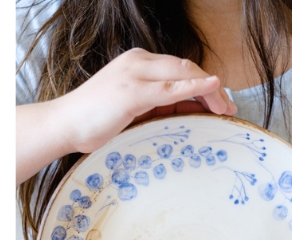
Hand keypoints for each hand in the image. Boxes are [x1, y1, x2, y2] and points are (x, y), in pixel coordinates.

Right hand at [52, 47, 236, 153]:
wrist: (62, 125)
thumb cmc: (92, 121)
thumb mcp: (130, 109)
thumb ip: (156, 105)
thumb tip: (187, 109)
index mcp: (136, 64)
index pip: (178, 68)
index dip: (203, 83)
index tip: (219, 101)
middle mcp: (137, 63)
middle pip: (185, 68)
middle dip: (212, 88)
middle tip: (229, 107)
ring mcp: (135, 75)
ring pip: (183, 75)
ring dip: (209, 92)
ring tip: (225, 107)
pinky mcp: (133, 92)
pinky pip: (172, 89)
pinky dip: (195, 88)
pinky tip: (212, 89)